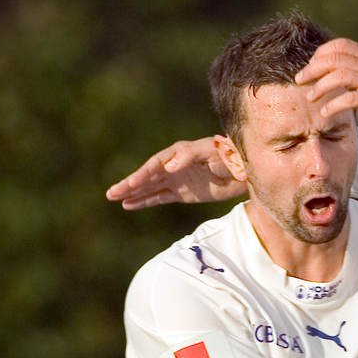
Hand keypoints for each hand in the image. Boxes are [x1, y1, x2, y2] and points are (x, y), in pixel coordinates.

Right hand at [105, 138, 246, 208]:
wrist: (246, 170)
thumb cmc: (231, 156)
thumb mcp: (213, 152)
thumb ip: (191, 156)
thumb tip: (169, 166)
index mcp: (179, 153)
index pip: (156, 164)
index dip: (143, 174)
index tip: (131, 184)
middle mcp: (174, 166)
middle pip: (147, 176)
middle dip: (130, 185)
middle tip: (111, 193)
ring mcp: (177, 180)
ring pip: (150, 187)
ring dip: (133, 193)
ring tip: (114, 198)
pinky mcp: (182, 193)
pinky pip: (159, 197)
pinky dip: (145, 201)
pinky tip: (129, 205)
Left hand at [296, 38, 357, 134]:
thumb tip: (339, 75)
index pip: (341, 45)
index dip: (321, 53)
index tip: (311, 67)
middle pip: (335, 59)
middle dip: (312, 69)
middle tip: (300, 81)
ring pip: (340, 76)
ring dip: (320, 87)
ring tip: (310, 98)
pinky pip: (351, 98)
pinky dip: (334, 105)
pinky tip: (326, 113)